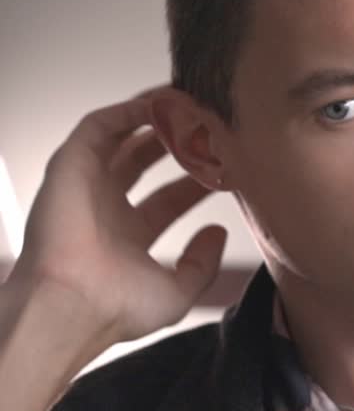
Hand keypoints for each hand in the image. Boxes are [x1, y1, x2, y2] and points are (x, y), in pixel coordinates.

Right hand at [8, 91, 227, 344]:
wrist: (74, 306)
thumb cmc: (118, 308)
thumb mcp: (178, 292)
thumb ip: (202, 262)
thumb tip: (217, 231)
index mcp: (128, 237)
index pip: (171, 199)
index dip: (198, 180)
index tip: (227, 166)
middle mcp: (106, 208)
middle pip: (146, 164)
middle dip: (178, 145)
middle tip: (209, 130)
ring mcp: (87, 185)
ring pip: (123, 139)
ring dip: (155, 121)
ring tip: (190, 105)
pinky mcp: (71, 166)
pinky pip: (99, 126)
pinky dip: (128, 111)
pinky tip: (160, 102)